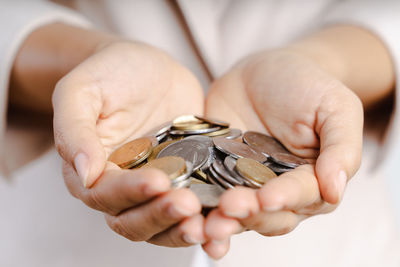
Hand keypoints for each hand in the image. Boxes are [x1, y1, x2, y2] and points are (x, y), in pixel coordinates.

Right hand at [53, 41, 205, 246]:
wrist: (148, 67)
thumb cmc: (109, 73)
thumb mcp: (83, 90)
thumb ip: (75, 129)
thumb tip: (85, 174)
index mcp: (93, 171)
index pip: (106, 195)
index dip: (131, 192)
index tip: (158, 181)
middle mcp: (123, 186)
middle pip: (135, 220)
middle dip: (161, 216)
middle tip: (189, 206)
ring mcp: (157, 185)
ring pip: (165, 222)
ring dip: (185, 227)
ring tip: (210, 220)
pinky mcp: (186, 179)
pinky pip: (195, 204)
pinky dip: (208, 215)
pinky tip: (227, 213)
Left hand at [203, 49, 362, 257]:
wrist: (263, 71)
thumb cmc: (306, 86)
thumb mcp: (335, 107)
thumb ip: (341, 148)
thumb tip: (335, 190)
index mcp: (311, 179)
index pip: (301, 197)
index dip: (285, 198)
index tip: (267, 198)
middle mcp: (278, 190)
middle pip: (266, 215)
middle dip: (248, 215)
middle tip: (228, 209)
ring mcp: (243, 184)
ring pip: (235, 213)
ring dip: (221, 222)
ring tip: (205, 226)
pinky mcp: (214, 174)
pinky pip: (206, 194)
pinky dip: (197, 207)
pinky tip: (185, 216)